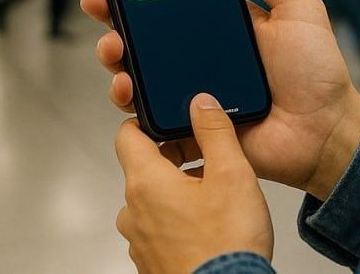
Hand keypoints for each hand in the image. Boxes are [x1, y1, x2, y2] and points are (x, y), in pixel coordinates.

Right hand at [82, 0, 359, 199]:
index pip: (174, 1)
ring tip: (113, 48)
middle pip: (145, 35)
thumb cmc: (318, 72)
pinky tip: (125, 88)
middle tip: (99, 3)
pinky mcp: (189, 126)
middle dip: (115, 17)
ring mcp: (192, 92)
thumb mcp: (299, 10)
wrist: (325, 133)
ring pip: (138, 72)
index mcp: (223, 28)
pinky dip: (130, 103)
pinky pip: (150, 116)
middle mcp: (200, 58)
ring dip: (116, 57)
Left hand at [116, 93, 272, 272]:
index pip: (127, 134)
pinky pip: (160, 229)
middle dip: (176, 156)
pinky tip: (209, 225)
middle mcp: (133, 212)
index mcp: (145, 183)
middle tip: (210, 157)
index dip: (149, 120)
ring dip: (179, 190)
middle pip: (144, 167)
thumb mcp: (232, 174)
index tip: (172, 118)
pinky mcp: (151, 263)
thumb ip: (215, 131)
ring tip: (215, 195)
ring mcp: (140, 241)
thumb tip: (202, 103)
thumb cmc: (227, 246)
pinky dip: (179, 219)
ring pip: (153, 200)